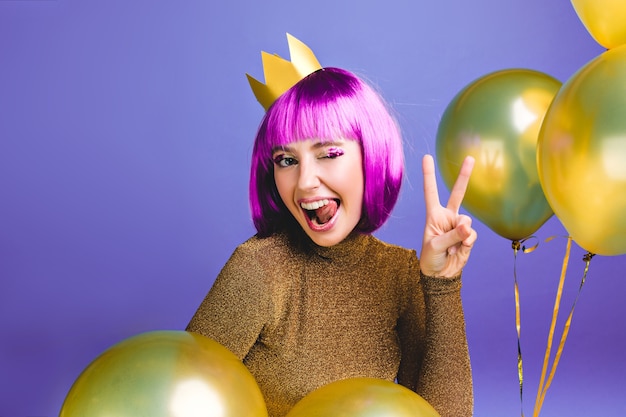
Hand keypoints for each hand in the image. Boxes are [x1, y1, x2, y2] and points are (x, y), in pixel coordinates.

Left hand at [419, 154, 476, 277]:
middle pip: (457, 193)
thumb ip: (452, 235)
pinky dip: (467, 243)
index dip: (428, 175)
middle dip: (464, 176)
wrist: (441, 274)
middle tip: (470, 158)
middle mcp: (447, 217)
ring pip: (467, 221)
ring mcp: (459, 225)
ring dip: (461, 234)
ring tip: (453, 246)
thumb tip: (467, 227)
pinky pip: (472, 234)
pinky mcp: (468, 235)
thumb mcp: (436, 246)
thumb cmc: (431, 258)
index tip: (426, 157)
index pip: (431, 192)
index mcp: (433, 215)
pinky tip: (459, 250)